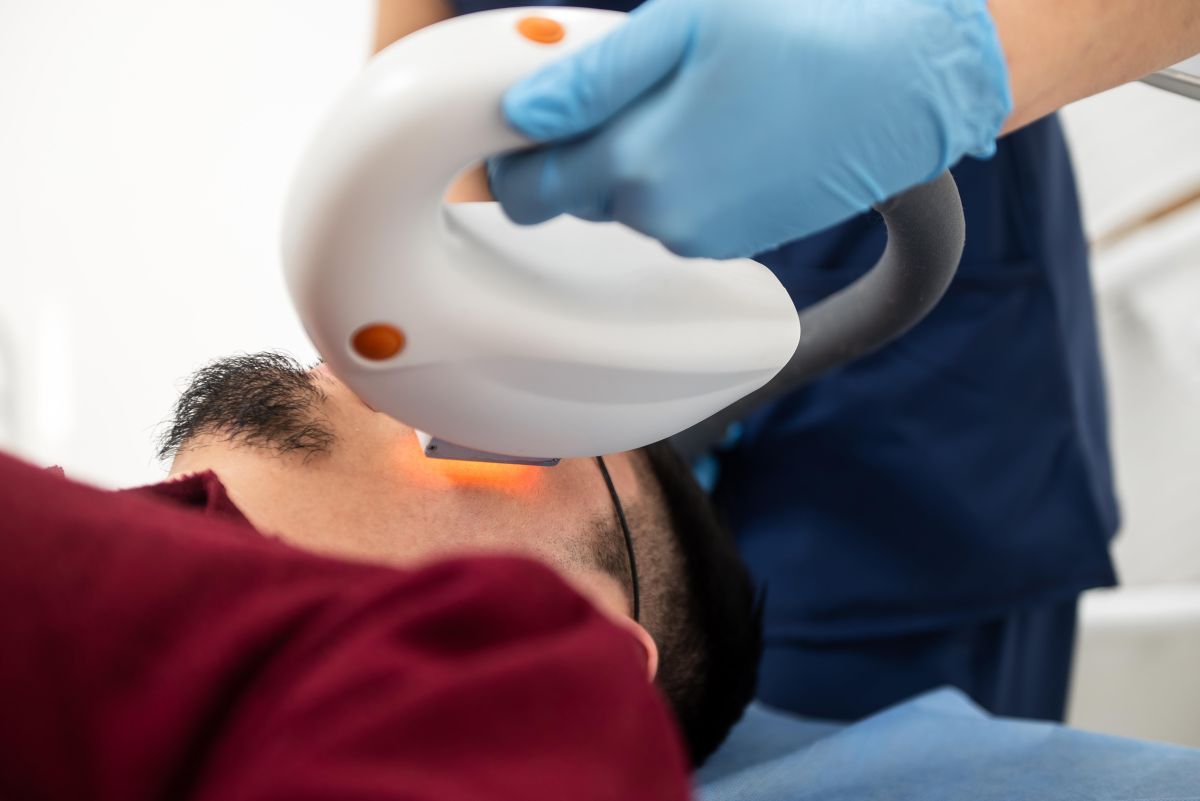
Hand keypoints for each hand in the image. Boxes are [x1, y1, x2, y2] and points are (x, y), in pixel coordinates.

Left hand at [489, 0, 1010, 258]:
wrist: (912, 82)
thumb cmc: (805, 32)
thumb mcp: (683, 24)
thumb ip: (588, 78)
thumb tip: (516, 116)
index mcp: (635, 166)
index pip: (523, 192)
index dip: (515, 152)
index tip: (530, 115)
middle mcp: (663, 218)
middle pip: (574, 198)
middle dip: (578, 150)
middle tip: (626, 85)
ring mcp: (703, 237)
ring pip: (628, 203)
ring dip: (635, 159)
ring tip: (691, 96)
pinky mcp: (738, 240)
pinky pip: (677, 213)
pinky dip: (680, 176)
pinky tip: (723, 127)